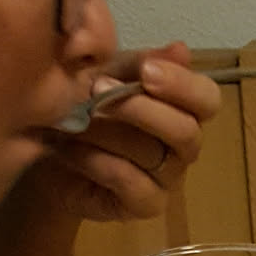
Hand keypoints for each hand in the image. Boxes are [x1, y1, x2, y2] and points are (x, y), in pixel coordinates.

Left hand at [38, 44, 220, 224]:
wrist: (48, 147)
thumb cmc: (84, 105)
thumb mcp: (108, 71)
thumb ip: (141, 62)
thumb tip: (181, 50)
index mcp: (182, 109)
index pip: (207, 100)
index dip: (183, 86)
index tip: (146, 71)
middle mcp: (182, 148)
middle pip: (187, 133)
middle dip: (141, 109)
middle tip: (97, 88)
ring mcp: (167, 180)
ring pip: (155, 156)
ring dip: (110, 132)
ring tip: (77, 118)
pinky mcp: (145, 206)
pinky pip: (135, 186)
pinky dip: (101, 164)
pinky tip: (74, 151)